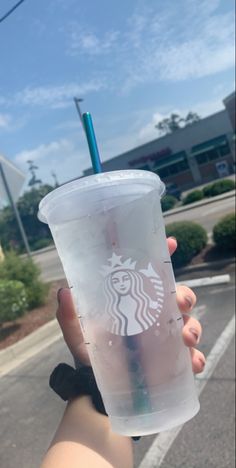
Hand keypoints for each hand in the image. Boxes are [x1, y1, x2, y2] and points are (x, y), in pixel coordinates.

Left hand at [56, 237, 205, 372]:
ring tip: (186, 339)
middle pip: (179, 297)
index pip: (153, 275)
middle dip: (185, 296)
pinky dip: (196, 358)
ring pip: (190, 323)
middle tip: (181, 303)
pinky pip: (192, 356)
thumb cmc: (89, 355)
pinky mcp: (174, 362)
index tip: (171, 243)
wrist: (98, 389)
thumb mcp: (78, 334)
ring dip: (193, 328)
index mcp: (136, 302)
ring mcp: (167, 338)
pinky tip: (192, 363)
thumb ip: (70, 315)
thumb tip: (63, 291)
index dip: (164, 255)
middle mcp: (154, 316)